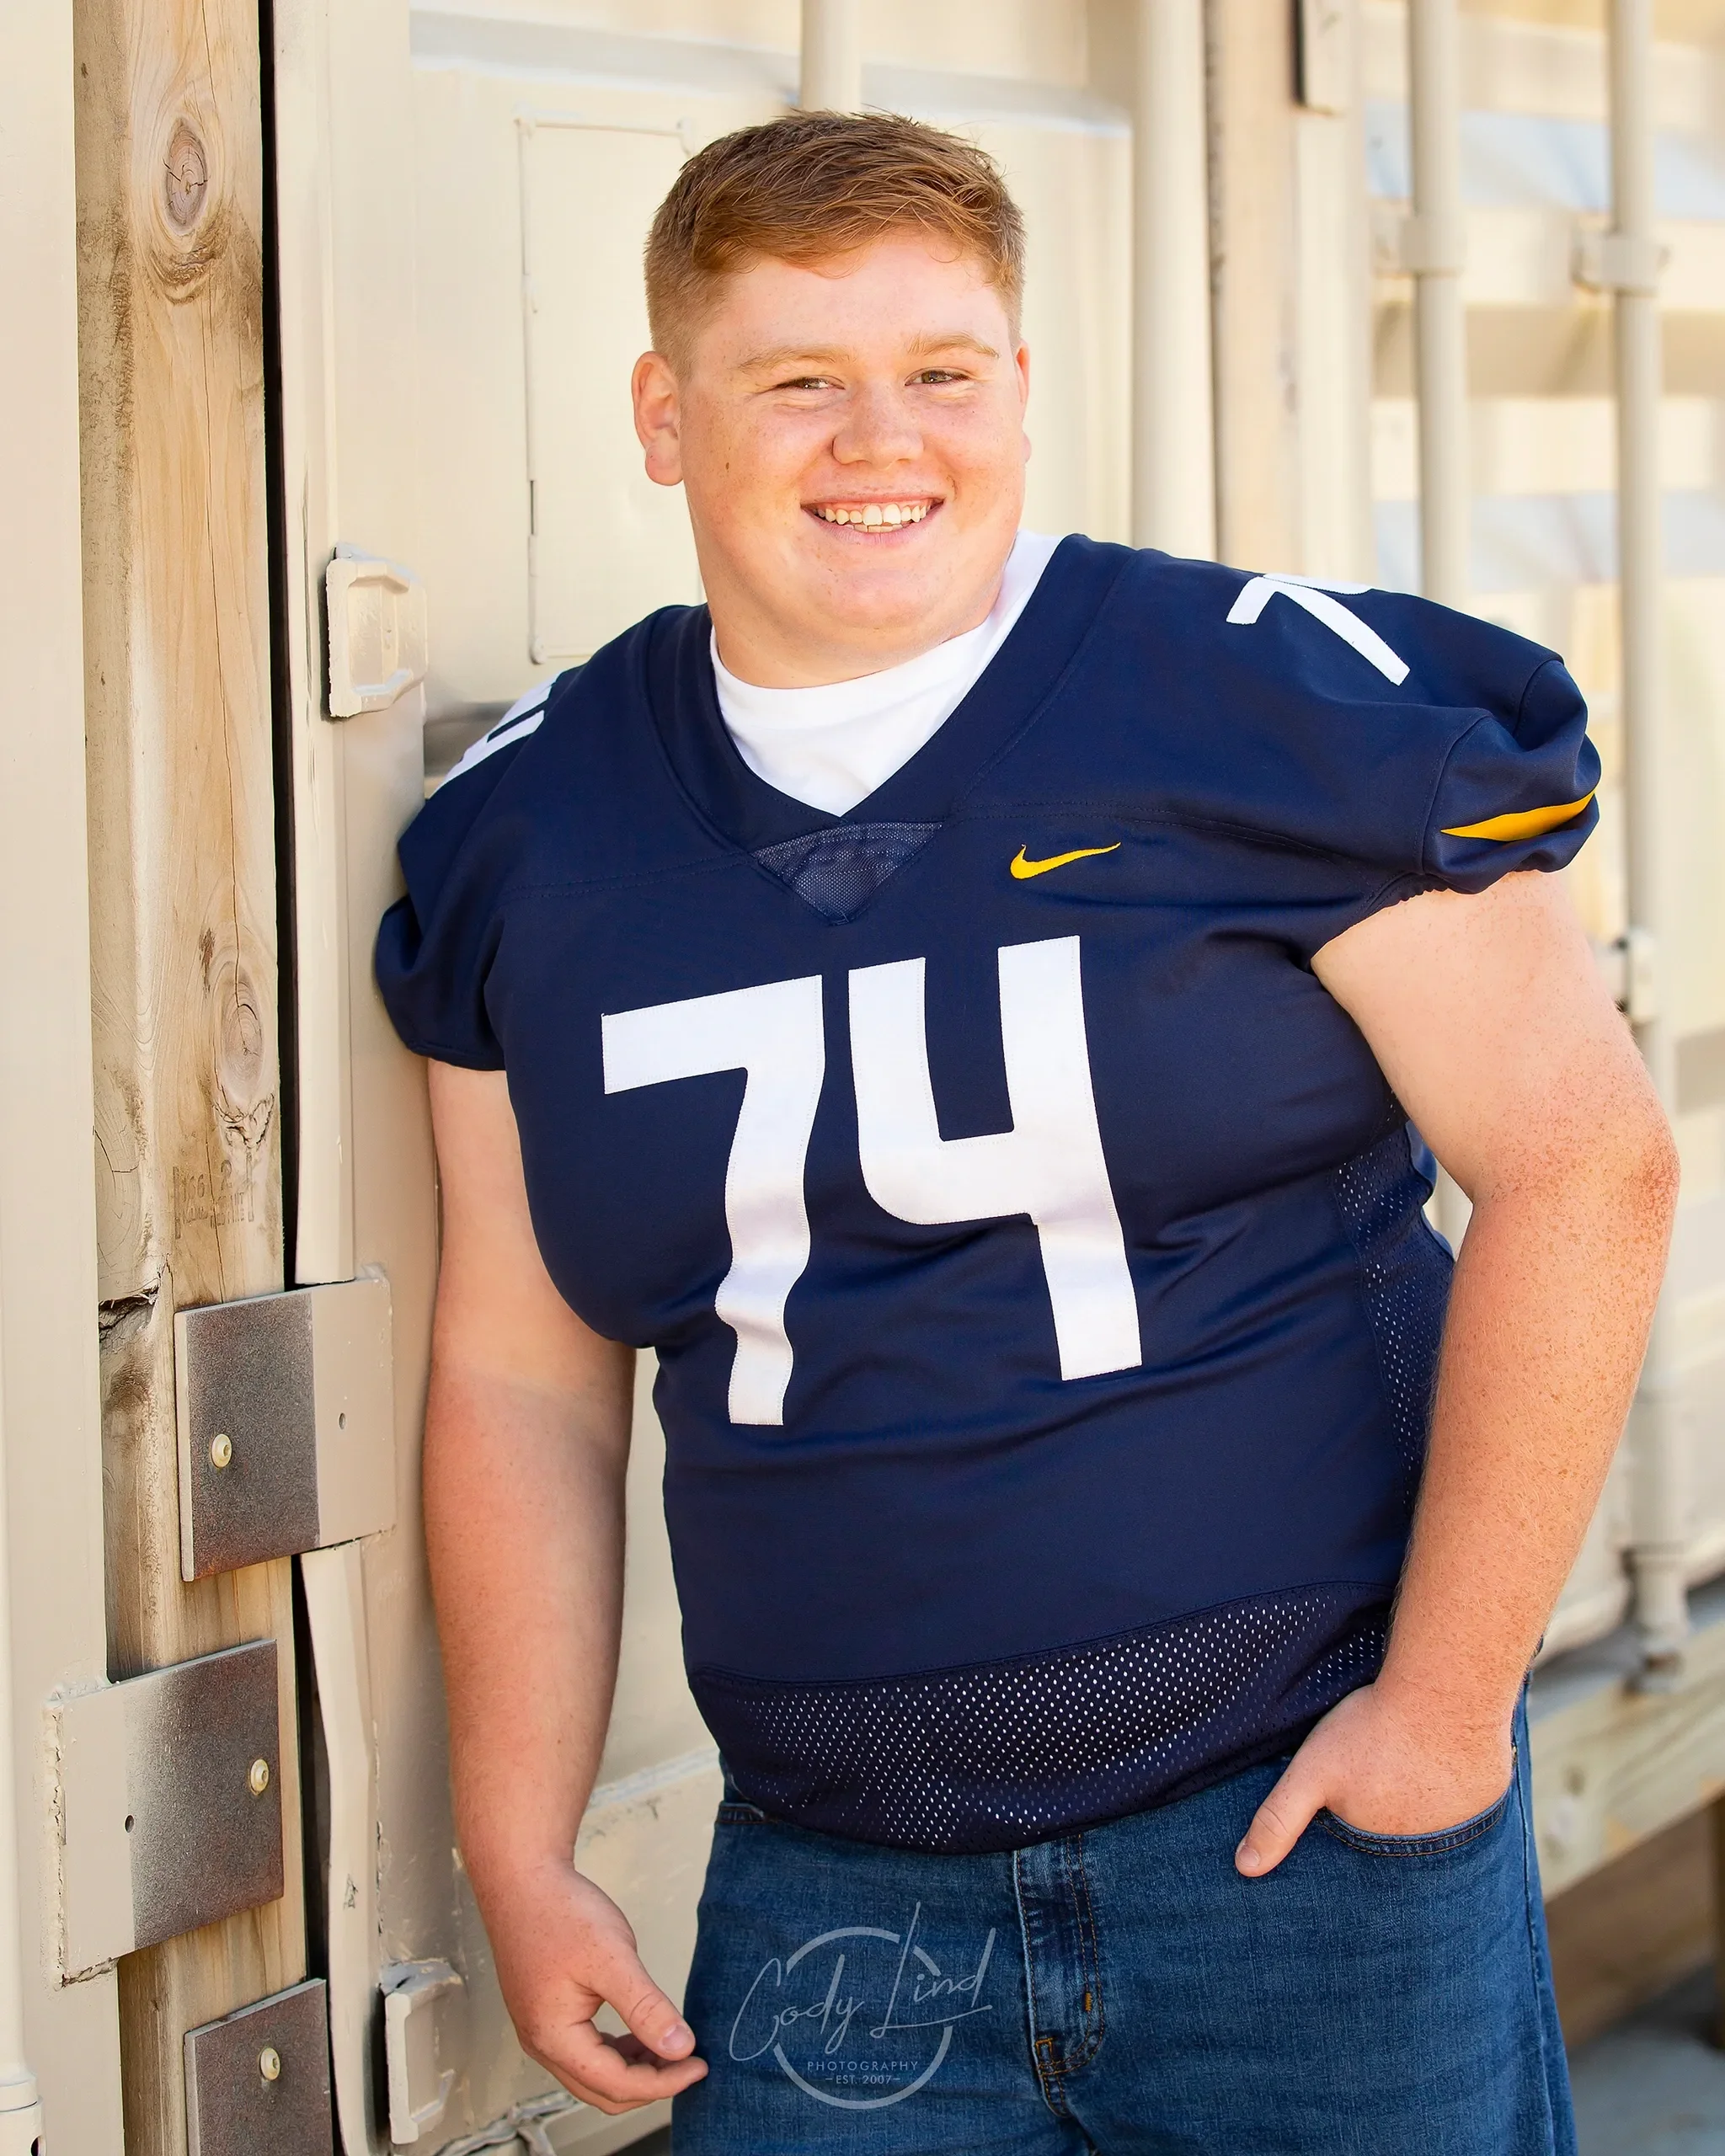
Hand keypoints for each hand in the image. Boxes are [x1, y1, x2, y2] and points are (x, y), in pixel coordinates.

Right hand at [481, 1855, 707, 2112]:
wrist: (522, 1879)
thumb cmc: (559, 1912)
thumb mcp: (612, 1958)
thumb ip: (646, 2007)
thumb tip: (680, 2047)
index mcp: (554, 2037)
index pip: (615, 2084)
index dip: (663, 2083)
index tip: (698, 2065)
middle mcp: (542, 2043)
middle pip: (603, 2090)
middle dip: (650, 2084)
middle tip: (690, 2063)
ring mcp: (540, 2031)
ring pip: (593, 2075)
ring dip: (634, 2070)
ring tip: (671, 2049)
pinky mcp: (546, 2014)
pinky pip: (585, 2052)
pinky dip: (617, 2052)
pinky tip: (641, 2035)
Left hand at [1234, 1681, 1514, 1877]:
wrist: (1446, 1692)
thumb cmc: (1374, 1730)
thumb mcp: (1312, 1772)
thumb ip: (1279, 1820)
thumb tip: (1245, 1868)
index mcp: (1387, 1847)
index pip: (1366, 1848)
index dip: (1358, 1820)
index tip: (1357, 1792)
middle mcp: (1433, 1847)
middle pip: (1402, 1832)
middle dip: (1391, 1809)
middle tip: (1386, 1768)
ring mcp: (1468, 1822)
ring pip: (1436, 1812)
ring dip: (1424, 1794)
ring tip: (1409, 1759)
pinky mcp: (1492, 1791)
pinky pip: (1467, 1792)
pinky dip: (1455, 1777)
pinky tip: (1442, 1752)